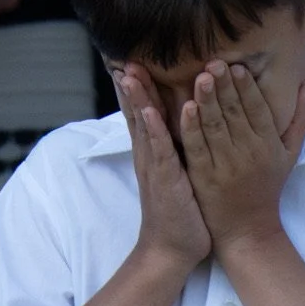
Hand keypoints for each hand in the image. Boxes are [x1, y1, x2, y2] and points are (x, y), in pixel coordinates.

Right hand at [114, 64, 210, 274]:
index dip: (138, 88)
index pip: (142, 113)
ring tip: (129, 73)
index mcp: (153, 152)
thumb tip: (181, 127)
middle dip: (131, 85)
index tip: (131, 60)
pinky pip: (159, 150)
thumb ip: (174, 150)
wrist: (171, 249)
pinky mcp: (164, 179)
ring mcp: (154, 166)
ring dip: (136, 99)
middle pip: (137, 113)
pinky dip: (153, 129)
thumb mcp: (176, 173)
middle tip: (123, 56)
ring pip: (143, 126)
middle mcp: (149, 155)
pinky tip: (149, 110)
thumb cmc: (179, 212)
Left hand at [180, 61, 304, 252]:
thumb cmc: (268, 186)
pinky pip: (196, 147)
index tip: (238, 66)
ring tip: (201, 76)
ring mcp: (225, 165)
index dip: (247, 88)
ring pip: (215, 126)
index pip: (258, 109)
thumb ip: (299, 119)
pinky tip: (185, 107)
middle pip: (235, 113)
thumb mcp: (290, 154)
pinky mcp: (204, 176)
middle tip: (215, 62)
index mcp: (269, 145)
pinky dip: (190, 127)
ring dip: (207, 100)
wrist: (248, 229)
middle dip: (224, 86)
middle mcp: (248, 152)